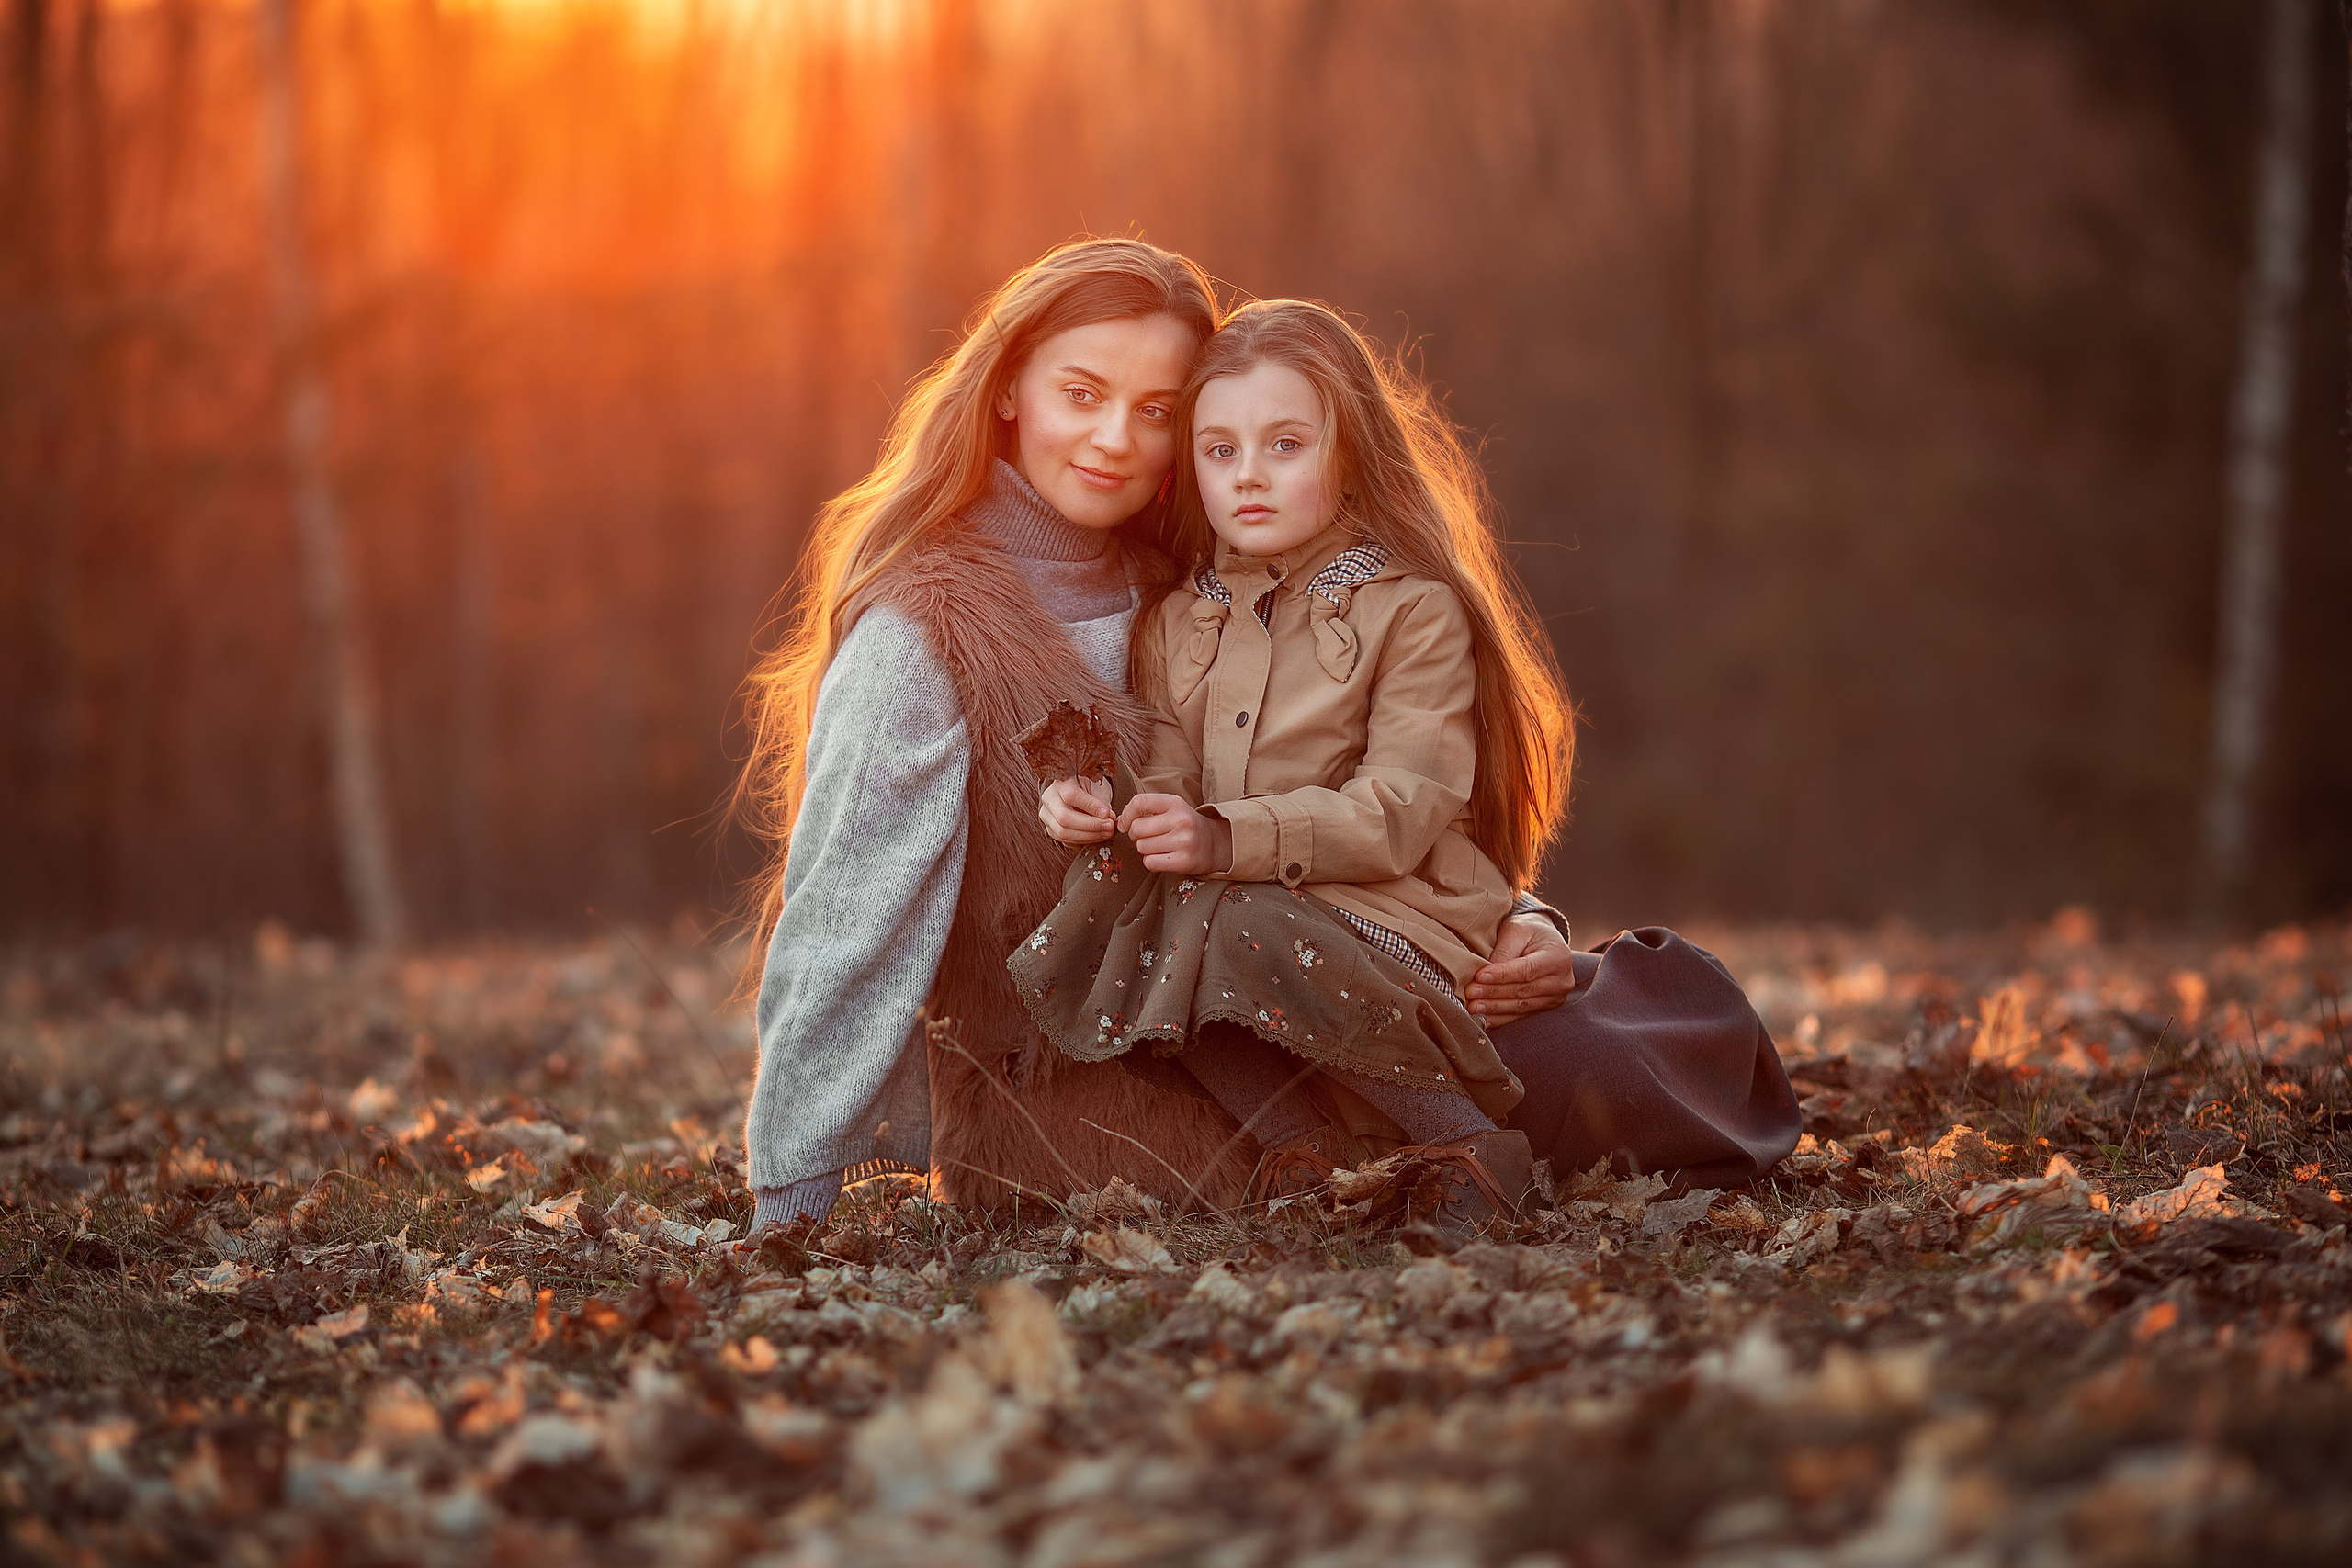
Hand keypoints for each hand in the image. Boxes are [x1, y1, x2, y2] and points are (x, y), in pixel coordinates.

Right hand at [1037, 776, 1114, 844]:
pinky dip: (1084, 840)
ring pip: (1064, 832)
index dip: (1090, 806)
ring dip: (1089, 835)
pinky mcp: (1051, 829)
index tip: (1107, 813)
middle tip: (1109, 826)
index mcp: (1060, 784)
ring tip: (1106, 832)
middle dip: (1090, 825)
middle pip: (1064, 818)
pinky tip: (1097, 836)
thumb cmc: (1088, 789)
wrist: (1078, 793)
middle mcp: (1049, 799)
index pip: (1071, 795)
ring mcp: (1047, 816)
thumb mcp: (1095, 788)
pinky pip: (1066, 840)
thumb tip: (1109, 818)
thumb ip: (1101, 802)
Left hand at [1117, 792, 1232, 874]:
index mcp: (1175, 803)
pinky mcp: (1184, 861)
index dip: (1126, 814)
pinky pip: (1150, 862)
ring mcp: (1184, 841)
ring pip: (1142, 847)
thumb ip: (1146, 809)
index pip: (1139, 802)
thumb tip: (1119, 821)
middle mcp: (1181, 820)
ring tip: (1158, 846)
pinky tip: (1162, 857)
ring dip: (1145, 849)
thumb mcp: (1171, 808)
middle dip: (1135, 835)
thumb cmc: (1184, 825)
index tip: (1126, 823)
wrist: (1213, 843)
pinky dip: (1151, 861)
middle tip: (1146, 837)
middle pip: (1137, 828)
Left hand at [1465, 914, 1576, 1020]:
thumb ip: (1504, 951)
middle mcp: (1562, 980)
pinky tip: (1484, 1019)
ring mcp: (1555, 997)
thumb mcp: (1516, 930)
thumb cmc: (1528, 931)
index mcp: (1558, 957)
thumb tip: (1485, 974)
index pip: (1527, 970)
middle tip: (1471, 993)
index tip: (1479, 976)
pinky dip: (1501, 1018)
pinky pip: (1521, 1015)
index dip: (1502, 975)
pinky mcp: (1545, 1007)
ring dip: (1495, 1009)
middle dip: (1494, 993)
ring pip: (1521, 1006)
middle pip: (1523, 991)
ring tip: (1473, 1007)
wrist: (1543, 940)